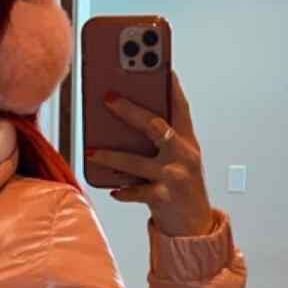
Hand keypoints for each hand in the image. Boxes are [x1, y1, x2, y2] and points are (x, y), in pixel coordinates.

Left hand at [85, 70, 215, 235]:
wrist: (195, 224)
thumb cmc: (180, 186)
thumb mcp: (175, 158)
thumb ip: (155, 140)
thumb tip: (118, 123)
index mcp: (186, 139)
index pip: (179, 106)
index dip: (169, 84)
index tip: (157, 64)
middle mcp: (183, 154)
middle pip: (154, 125)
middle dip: (129, 110)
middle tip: (106, 97)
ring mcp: (175, 175)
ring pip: (138, 161)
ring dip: (112, 155)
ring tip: (92, 151)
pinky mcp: (165, 197)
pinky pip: (138, 191)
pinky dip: (124, 191)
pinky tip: (113, 189)